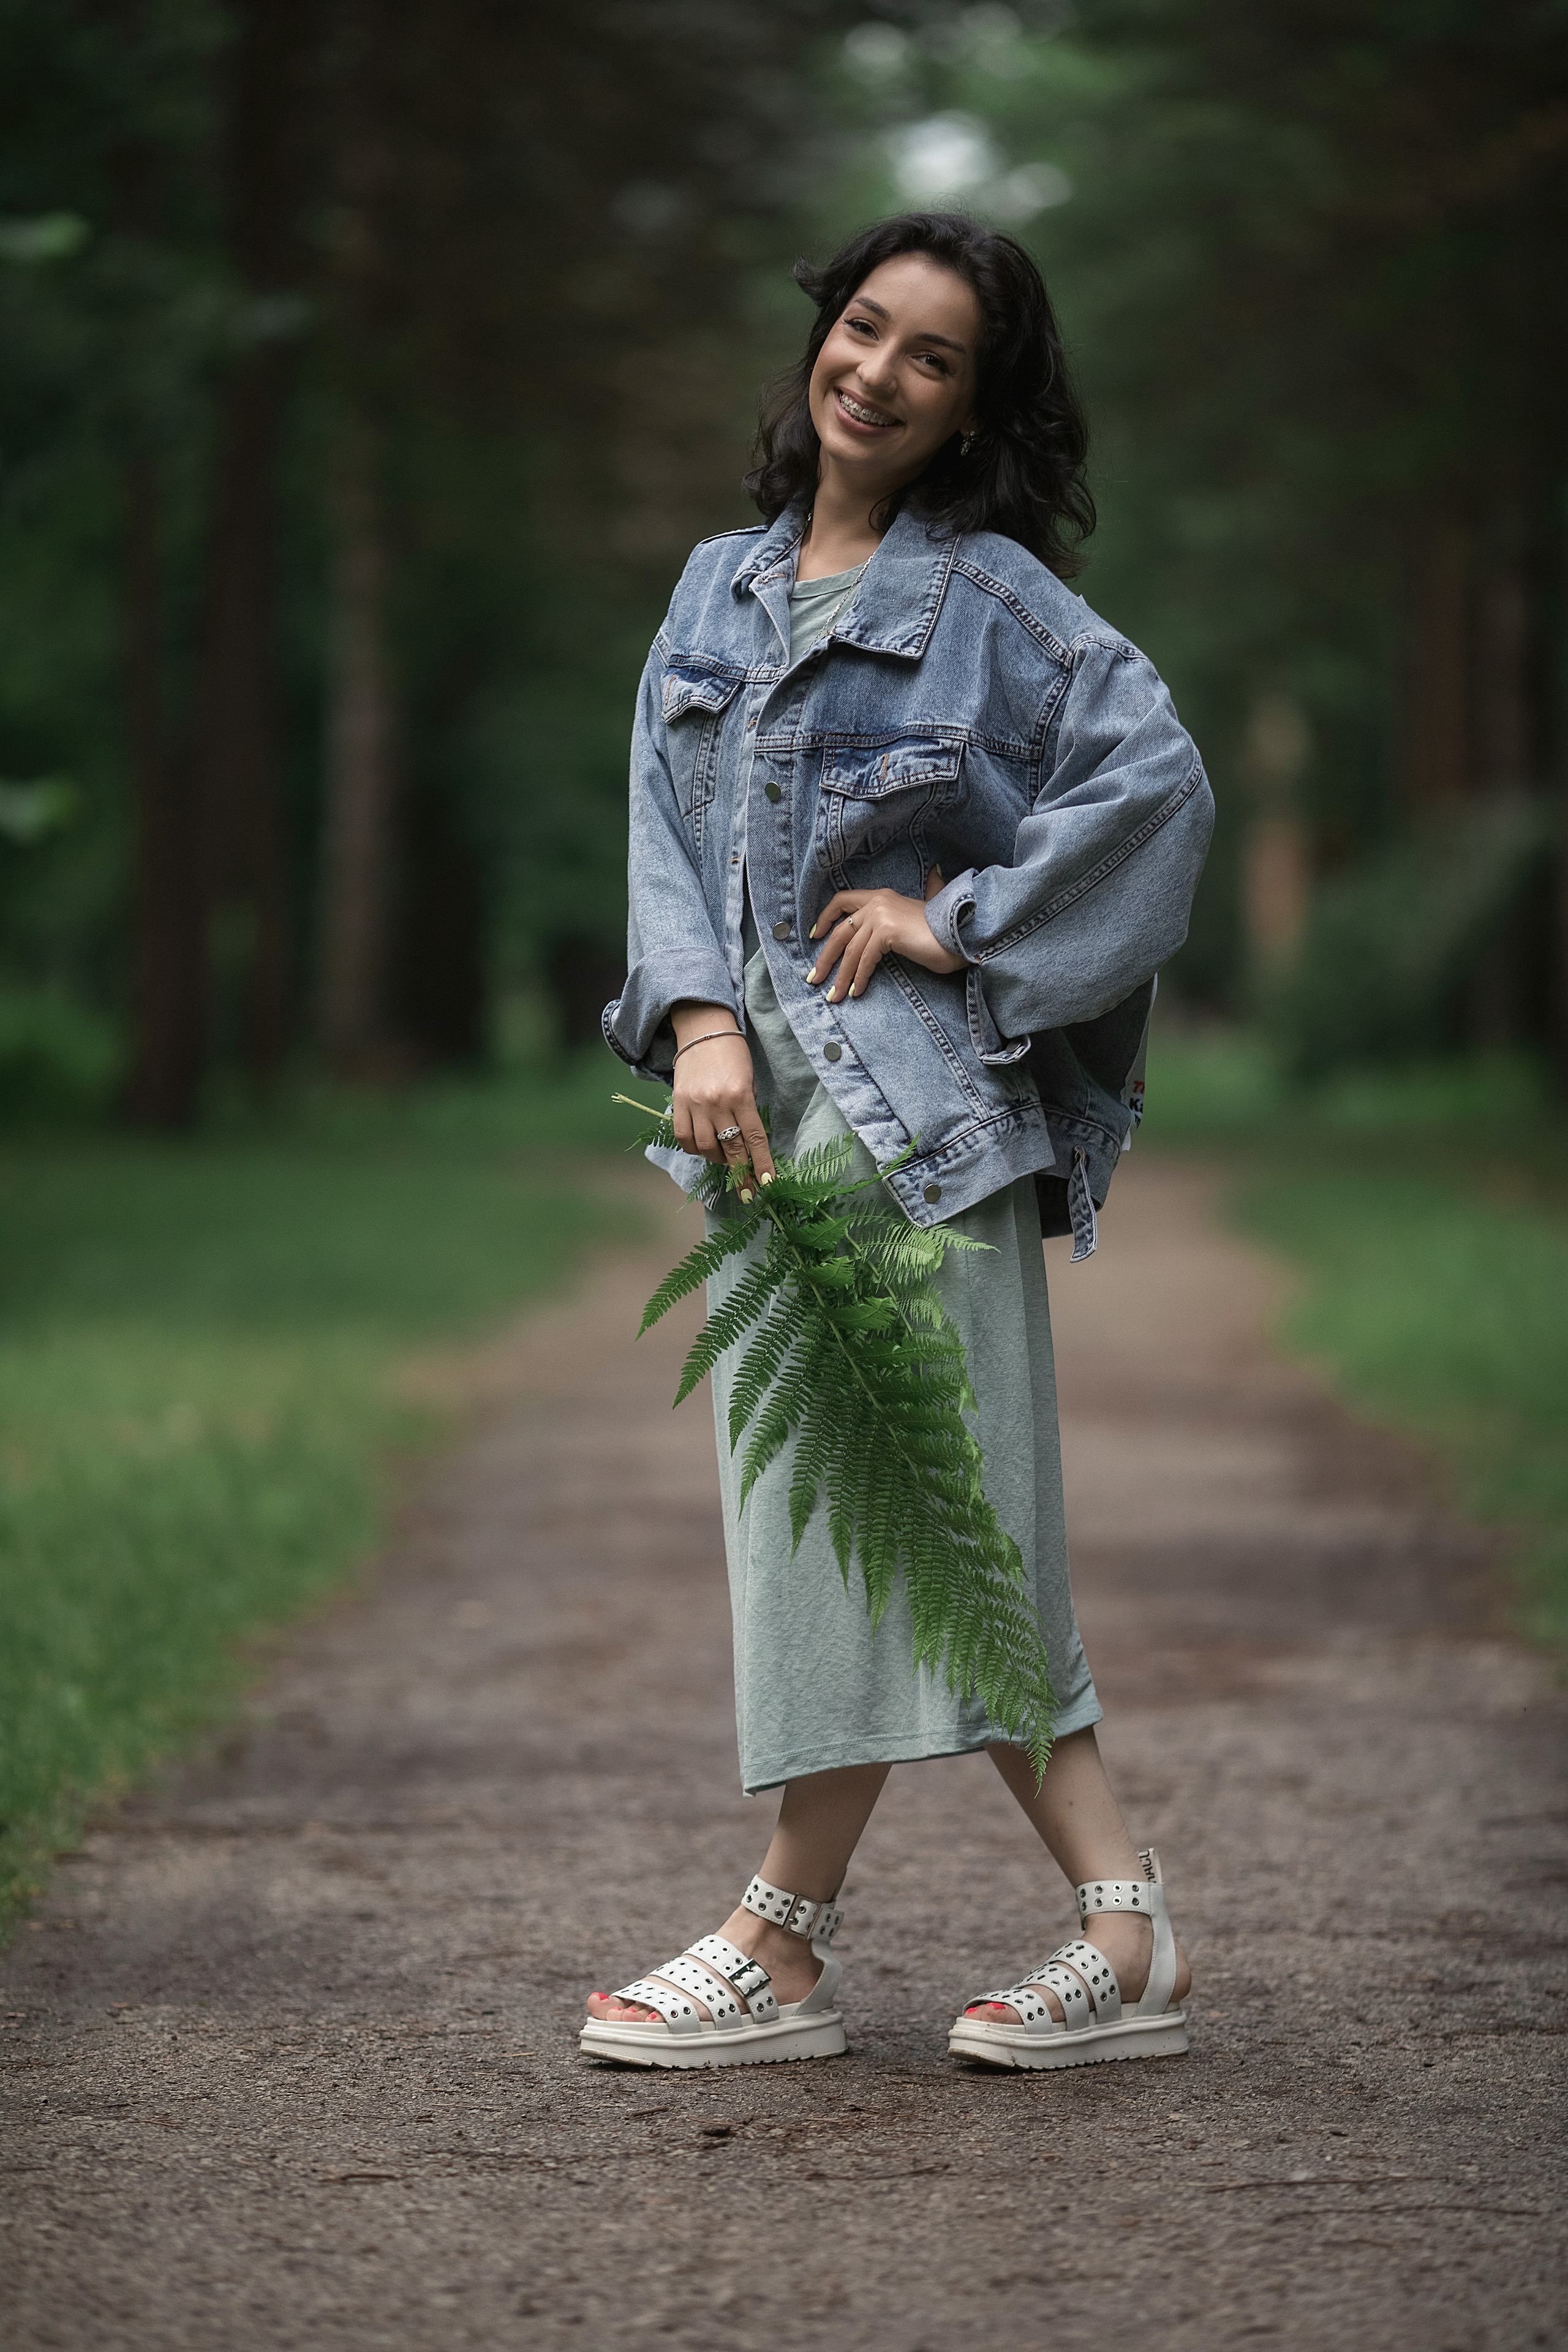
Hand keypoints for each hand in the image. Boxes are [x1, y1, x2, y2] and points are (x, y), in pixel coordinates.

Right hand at [670, 1004, 775, 1198]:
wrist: (702, 1029)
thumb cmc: (733, 1053)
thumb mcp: (749, 1079)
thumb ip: (748, 1109)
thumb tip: (748, 1143)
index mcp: (741, 1095)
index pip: (754, 1137)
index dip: (761, 1163)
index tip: (766, 1182)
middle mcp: (717, 1103)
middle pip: (730, 1148)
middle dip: (741, 1174)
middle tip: (747, 1191)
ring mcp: (695, 1104)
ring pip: (705, 1147)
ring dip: (718, 1159)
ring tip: (725, 1158)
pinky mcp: (678, 1103)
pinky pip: (684, 1137)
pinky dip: (694, 1148)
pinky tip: (703, 1147)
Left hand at [807, 865, 963, 1001]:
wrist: (962, 934)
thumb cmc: (943, 930)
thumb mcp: (922, 913)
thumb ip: (917, 900)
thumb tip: (934, 873)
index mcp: (882, 896)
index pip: (842, 900)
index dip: (825, 918)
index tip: (816, 936)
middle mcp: (878, 902)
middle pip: (840, 931)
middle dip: (825, 958)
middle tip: (814, 979)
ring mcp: (881, 915)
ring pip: (851, 950)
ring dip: (840, 976)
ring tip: (833, 995)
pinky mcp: (887, 932)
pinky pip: (866, 960)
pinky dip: (859, 978)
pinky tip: (856, 992)